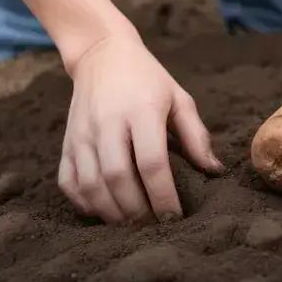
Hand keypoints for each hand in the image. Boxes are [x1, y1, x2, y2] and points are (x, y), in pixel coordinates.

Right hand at [57, 33, 222, 223]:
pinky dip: (84, 204)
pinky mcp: (66, 142)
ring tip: (133, 226)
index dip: (164, 196)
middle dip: (138, 211)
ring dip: (112, 213)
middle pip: (118, 178)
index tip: (176, 217)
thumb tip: (214, 171)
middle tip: (155, 227)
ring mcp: (82, 134)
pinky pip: (68, 182)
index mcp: (140, 111)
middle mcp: (107, 123)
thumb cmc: (148, 80)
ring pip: (91, 185)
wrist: (101, 54)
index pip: (152, 163)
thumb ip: (196, 135)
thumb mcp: (179, 98)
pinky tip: (104, 212)